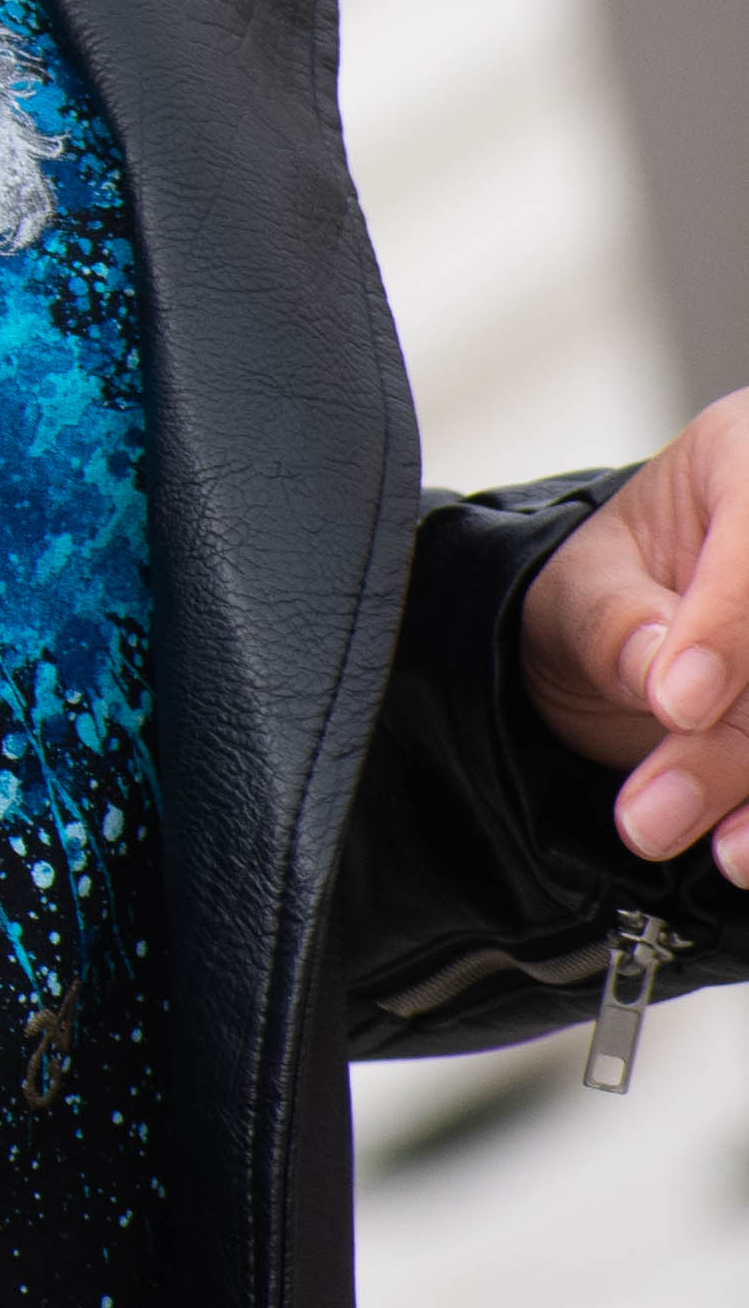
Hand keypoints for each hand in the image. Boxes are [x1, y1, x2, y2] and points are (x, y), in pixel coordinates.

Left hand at [518, 387, 748, 881]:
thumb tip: (663, 669)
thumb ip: (614, 624)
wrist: (637, 644)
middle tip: (651, 817)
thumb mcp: (575, 591)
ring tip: (723, 856)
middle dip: (735, 743)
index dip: (728, 629)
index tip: (677, 704)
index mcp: (745, 451)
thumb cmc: (608, 595)